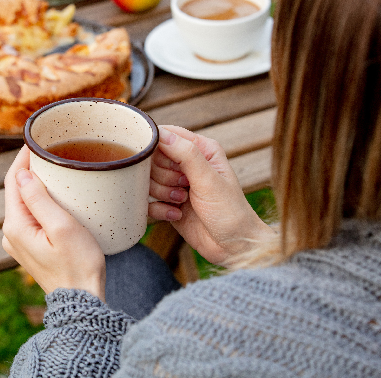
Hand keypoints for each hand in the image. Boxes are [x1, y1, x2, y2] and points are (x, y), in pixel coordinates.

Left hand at [2, 146, 106, 299]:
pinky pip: (32, 215)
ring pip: (25, 202)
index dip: (23, 158)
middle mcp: (12, 234)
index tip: (37, 139)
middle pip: (17, 190)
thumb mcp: (62, 227)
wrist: (82, 301)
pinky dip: (42, 200)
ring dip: (37, 183)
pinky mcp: (32, 247)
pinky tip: (58, 194)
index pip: (13, 180)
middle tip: (50, 148)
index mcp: (16, 226)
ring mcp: (20, 242)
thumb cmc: (78, 265)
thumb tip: (22, 174)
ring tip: (55, 165)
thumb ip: (39, 199)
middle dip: (30, 167)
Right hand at [148, 125, 274, 266]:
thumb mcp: (209, 180)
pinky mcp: (168, 203)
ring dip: (161, 193)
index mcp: (201, 149)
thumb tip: (161, 133)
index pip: (166, 134)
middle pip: (153, 158)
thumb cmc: (230, 211)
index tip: (171, 166)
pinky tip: (176, 215)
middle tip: (183, 186)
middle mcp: (187, 164)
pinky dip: (159, 209)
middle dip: (163, 175)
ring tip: (182, 201)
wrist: (233, 247)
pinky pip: (148, 200)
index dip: (160, 148)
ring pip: (148, 179)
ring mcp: (176, 184)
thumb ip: (186, 154)